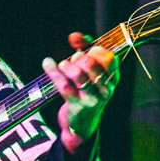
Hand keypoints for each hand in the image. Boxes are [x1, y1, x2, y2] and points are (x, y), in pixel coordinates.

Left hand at [41, 32, 118, 153]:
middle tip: (72, 61)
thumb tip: (74, 36)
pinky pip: (62, 84)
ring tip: (62, 65)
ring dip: (65, 65)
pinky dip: (52, 70)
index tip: (82, 46)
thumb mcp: (90, 71)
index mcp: (113, 78)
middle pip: (91, 64)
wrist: (82, 124)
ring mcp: (91, 98)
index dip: (94, 47)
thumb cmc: (87, 90)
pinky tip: (47, 62)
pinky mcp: (76, 105)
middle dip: (78, 57)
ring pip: (77, 74)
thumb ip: (85, 49)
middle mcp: (105, 88)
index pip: (109, 56)